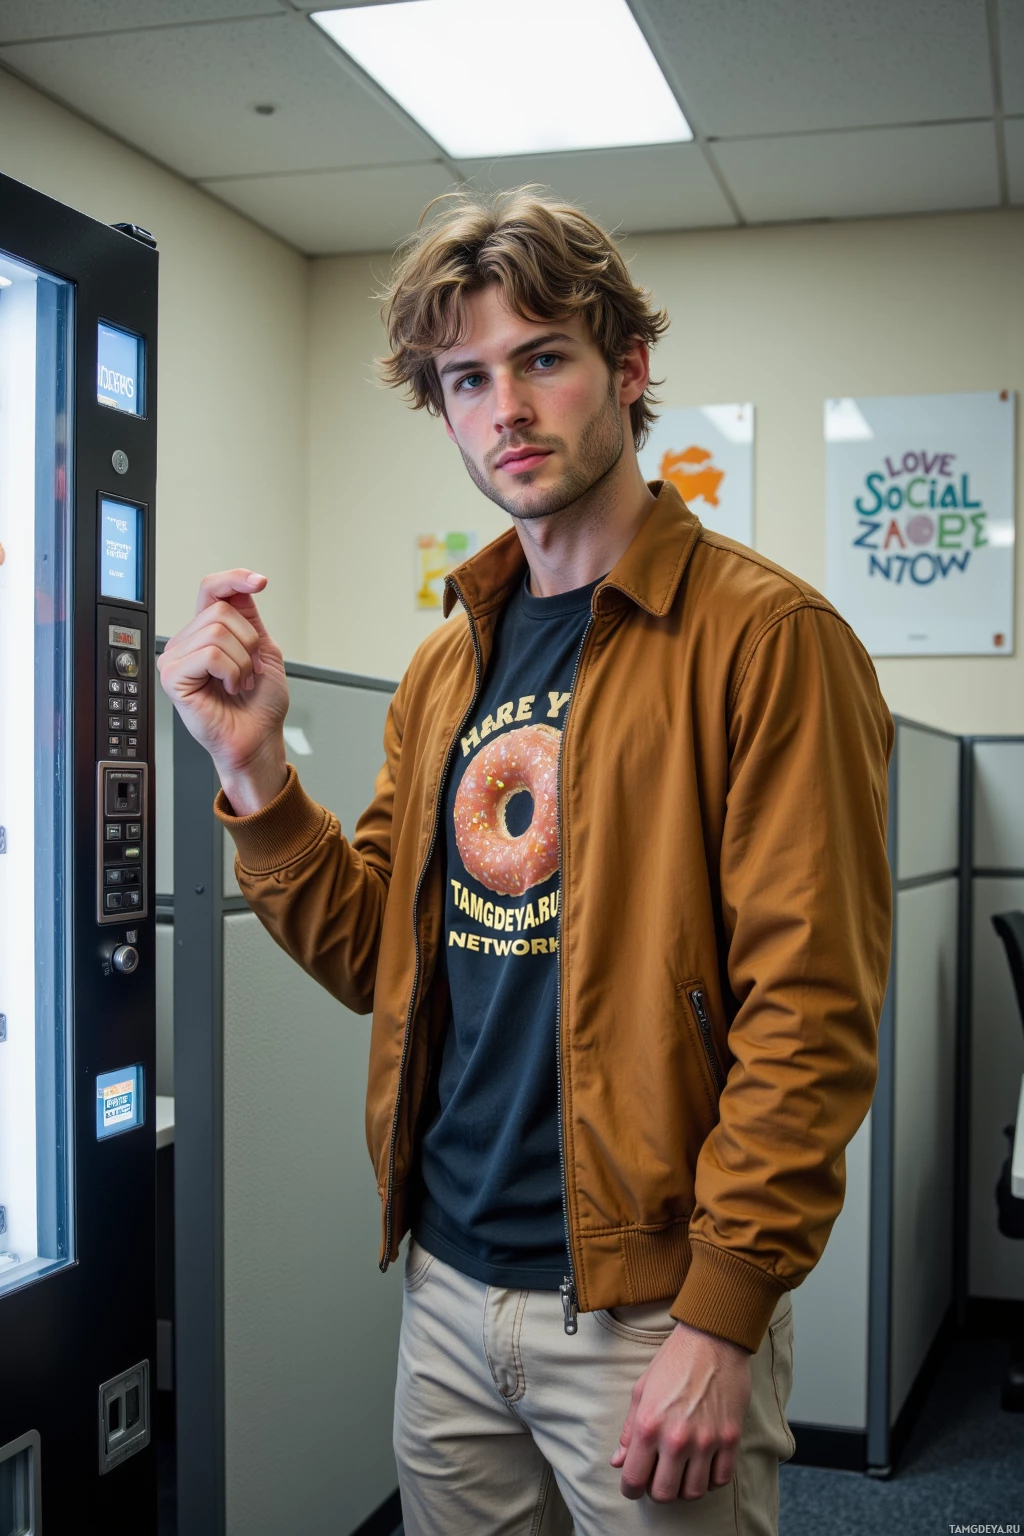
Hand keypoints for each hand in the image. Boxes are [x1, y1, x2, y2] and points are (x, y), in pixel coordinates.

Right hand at [157, 570, 288, 814]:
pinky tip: (229, 689)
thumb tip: (242, 586)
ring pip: (216, 631)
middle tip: (249, 671)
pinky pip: (209, 654)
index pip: (210, 589)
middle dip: (248, 641)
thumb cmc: (260, 705)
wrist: (259, 739)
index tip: (260, 581)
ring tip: (239, 683)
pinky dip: (230, 672)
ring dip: (242, 661)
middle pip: (219, 609)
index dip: (234, 579)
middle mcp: (187, 642)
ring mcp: (176, 659)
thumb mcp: (263, 650)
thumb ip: (250, 618)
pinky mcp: (173, 678)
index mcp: (205, 632)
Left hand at [610, 1322, 750, 1502]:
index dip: (630, 1489)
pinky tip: (704, 1465)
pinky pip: (721, 1479)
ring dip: (684, 1487)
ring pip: (693, 1492)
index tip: (634, 1486)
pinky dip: (710, 1479)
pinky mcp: (730, 1438)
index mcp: (648, 1425)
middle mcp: (676, 1438)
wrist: (712, 1339)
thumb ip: (628, 1429)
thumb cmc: (674, 1360)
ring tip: (681, 1471)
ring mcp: (706, 1441)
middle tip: (658, 1477)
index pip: (634, 1479)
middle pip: (664, 1493)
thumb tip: (619, 1461)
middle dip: (656, 1490)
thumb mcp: (642, 1389)